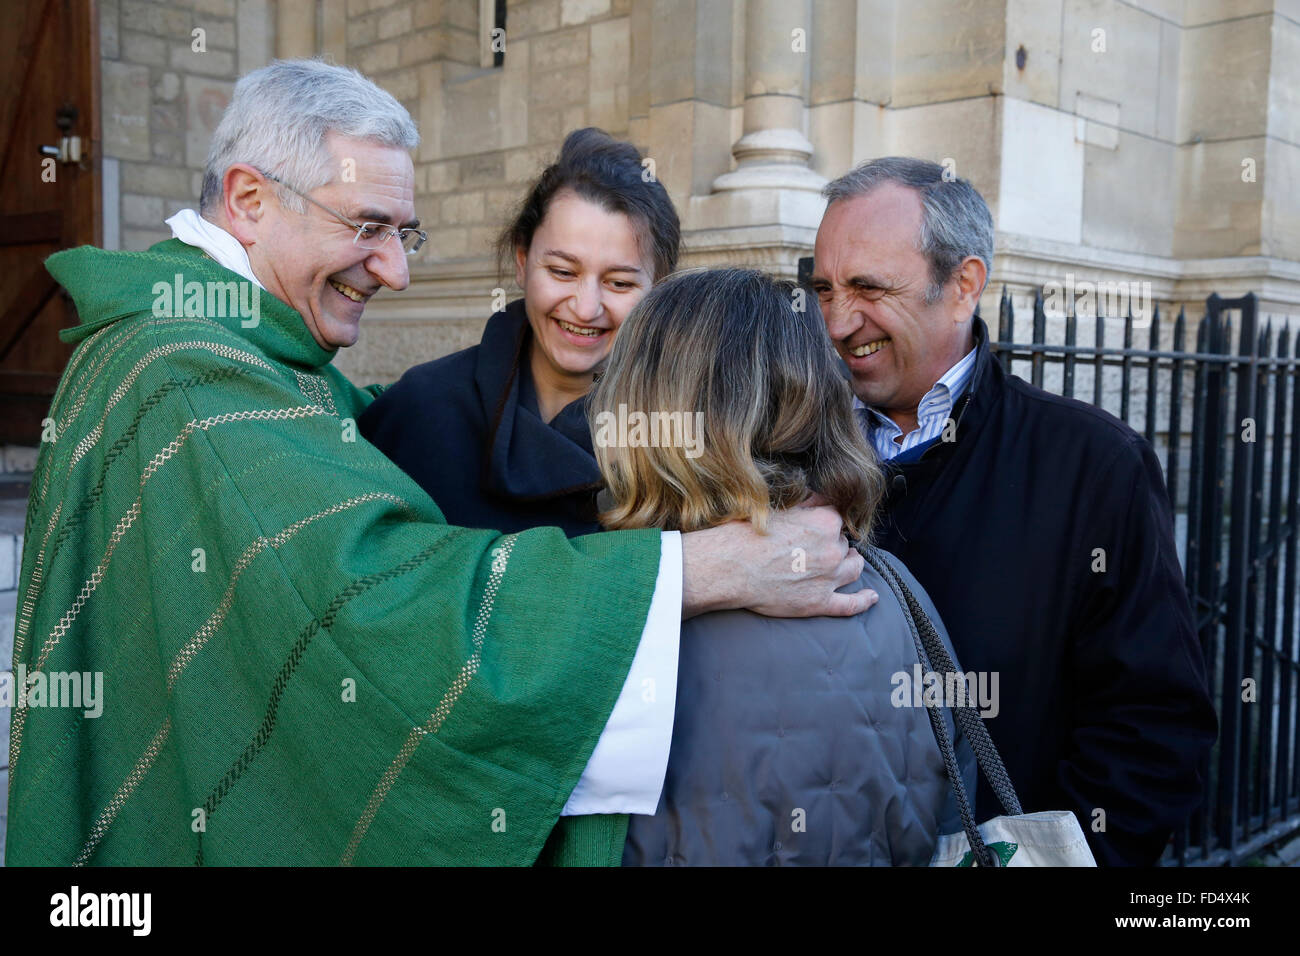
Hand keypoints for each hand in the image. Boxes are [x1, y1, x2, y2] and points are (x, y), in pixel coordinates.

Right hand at [680, 506, 876, 618]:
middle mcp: (833, 549)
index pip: (837, 518)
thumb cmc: (747, 534)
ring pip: (854, 568)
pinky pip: (851, 604)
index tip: (816, 528)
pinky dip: (864, 600)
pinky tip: (872, 597)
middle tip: (814, 548)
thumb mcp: (779, 508)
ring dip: (850, 563)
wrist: (729, 567)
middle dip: (833, 544)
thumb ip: (806, 503)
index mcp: (825, 522)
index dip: (825, 523)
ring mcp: (829, 578)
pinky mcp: (819, 603)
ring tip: (844, 563)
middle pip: (844, 544)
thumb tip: (820, 498)